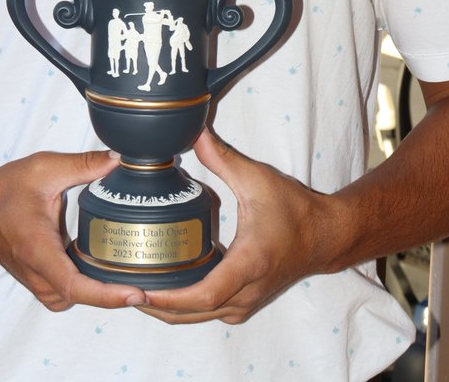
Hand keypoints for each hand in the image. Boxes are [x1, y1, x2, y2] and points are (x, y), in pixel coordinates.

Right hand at [0, 149, 146, 312]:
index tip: (137, 293)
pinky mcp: (42, 282)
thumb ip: (84, 164)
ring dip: (105, 291)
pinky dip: (91, 287)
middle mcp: (39, 275)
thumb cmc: (3, 191)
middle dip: (118, 294)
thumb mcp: (44, 168)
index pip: (77, 286)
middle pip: (84, 297)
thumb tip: (120, 160)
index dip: (108, 295)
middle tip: (155, 281)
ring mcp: (39, 283)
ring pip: (78, 298)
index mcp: (39, 249)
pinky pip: (71, 293)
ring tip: (139, 276)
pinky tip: (111, 269)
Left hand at [139, 128, 326, 324]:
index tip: (140, 292)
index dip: (169, 298)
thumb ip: (223, 158)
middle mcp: (246, 291)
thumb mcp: (258, 179)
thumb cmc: (296, 210)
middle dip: (156, 307)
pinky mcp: (246, 301)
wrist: (326, 236)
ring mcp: (247, 301)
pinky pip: (209, 312)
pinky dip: (185, 306)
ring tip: (137, 288)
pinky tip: (166, 287)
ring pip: (200, 317)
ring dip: (168, 309)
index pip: (204, 294)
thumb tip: (194, 132)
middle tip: (122, 289)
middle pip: (194, 313)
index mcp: (248, 263)